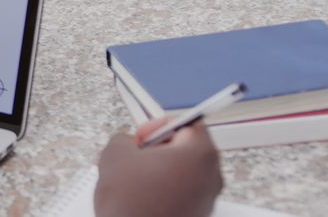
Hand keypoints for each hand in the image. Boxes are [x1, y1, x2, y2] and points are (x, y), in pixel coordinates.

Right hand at [94, 118, 222, 216]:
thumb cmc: (130, 203)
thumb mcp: (116, 153)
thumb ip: (125, 138)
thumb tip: (129, 144)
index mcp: (199, 153)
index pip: (187, 123)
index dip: (160, 125)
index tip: (144, 136)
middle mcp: (212, 176)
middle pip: (188, 149)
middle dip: (160, 149)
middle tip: (137, 156)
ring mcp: (207, 200)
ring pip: (185, 173)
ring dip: (161, 171)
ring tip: (135, 179)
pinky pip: (183, 193)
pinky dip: (165, 191)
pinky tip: (142, 197)